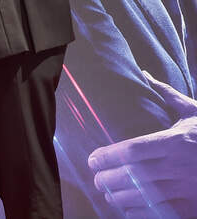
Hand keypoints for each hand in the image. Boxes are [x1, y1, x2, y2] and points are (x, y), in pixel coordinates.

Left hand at [88, 72, 196, 215]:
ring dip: (121, 198)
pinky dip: (142, 214)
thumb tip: (146, 74)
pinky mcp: (195, 205)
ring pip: (145, 198)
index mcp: (175, 142)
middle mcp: (179, 166)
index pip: (132, 150)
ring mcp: (188, 188)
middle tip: (97, 180)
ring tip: (109, 195)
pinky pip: (163, 213)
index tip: (93, 159)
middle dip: (109, 180)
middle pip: (133, 176)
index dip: (108, 156)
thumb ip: (168, 96)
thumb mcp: (194, 113)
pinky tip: (130, 210)